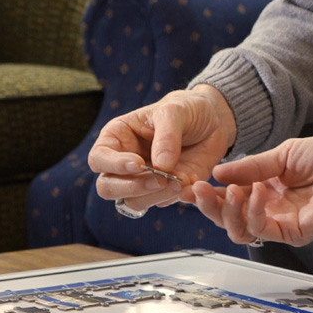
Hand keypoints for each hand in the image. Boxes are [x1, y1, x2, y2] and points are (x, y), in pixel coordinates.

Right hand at [88, 85, 236, 211]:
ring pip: (133, 201)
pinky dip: (174, 198)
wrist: (213, 121)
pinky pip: (161, 203)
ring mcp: (143, 180)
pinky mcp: (164, 190)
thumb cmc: (186, 110)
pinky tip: (189, 184)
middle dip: (132, 187)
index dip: (114, 165)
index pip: (98, 159)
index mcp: (117, 139)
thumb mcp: (176, 111)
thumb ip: (167, 135)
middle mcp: (124, 163)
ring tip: (179, 182)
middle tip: (159, 179)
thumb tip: (160, 166)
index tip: (138, 163)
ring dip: (155, 196)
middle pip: (108, 187)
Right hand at [191, 137, 312, 247]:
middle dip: (209, 207)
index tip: (189, 186)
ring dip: (227, 212)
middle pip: (229, 219)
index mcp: (268, 189)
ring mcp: (282, 223)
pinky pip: (263, 230)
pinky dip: (253, 212)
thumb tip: (217, 172)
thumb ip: (251, 167)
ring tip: (227, 191)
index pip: (231, 198)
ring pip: (241, 230)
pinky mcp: (295, 233)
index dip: (209, 195)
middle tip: (197, 192)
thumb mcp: (283, 155)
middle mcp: (272, 209)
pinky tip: (255, 193)